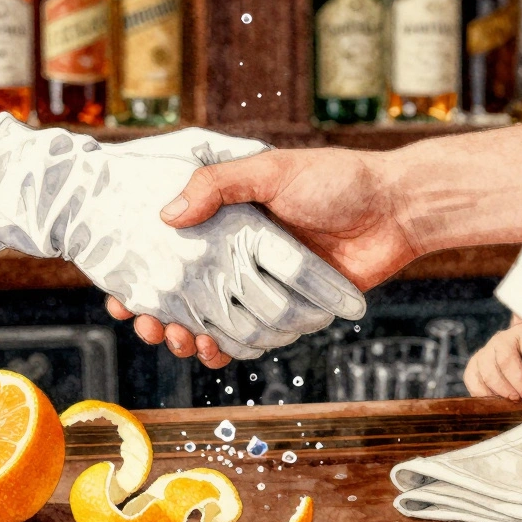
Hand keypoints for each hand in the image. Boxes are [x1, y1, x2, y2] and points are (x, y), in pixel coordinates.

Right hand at [105, 147, 414, 362]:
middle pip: (189, 293)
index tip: (123, 295)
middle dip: (163, 313)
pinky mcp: (295, 307)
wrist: (398, 209)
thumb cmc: (336, 178)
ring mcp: (269, 283)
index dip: (146, 272)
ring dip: (193, 335)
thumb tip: (167, 216)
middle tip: (147, 325)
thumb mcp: (271, 170)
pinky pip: (257, 335)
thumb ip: (219, 185)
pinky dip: (234, 348)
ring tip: (180, 341)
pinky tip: (216, 351)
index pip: (177, 251)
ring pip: (217, 319)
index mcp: (232, 219)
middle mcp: (245, 252)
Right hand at [463, 321, 521, 401]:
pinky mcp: (474, 367)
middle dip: (519, 380)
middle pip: (506, 358)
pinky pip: (473, 379)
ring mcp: (486, 352)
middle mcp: (503, 339)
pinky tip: (498, 401)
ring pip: (488, 370)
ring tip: (516, 400)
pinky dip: (484, 393)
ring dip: (503, 389)